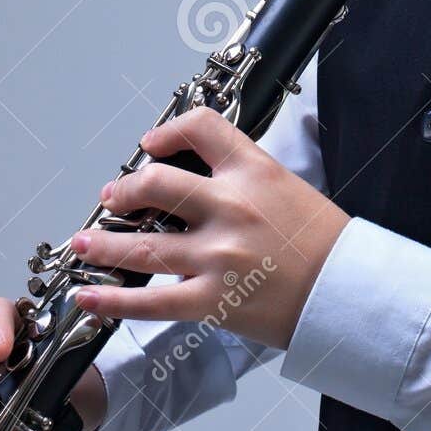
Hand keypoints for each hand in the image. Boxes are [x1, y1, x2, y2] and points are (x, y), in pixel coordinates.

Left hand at [70, 105, 350, 349]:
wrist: (349, 292)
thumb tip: (197, 178)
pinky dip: (112, 301)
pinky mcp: (212, 300)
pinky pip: (150, 302)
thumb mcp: (287, 186)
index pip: (200, 128)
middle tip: (112, 199)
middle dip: (123, 192)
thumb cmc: (324, 242)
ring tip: (82, 243)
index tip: (150, 146)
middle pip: (156, 183)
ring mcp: (218, 255)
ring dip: (102, 244)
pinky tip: (88, 297)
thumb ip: (242, 177)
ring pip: (141, 246)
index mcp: (253, 171)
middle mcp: (230, 207)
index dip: (167, 132)